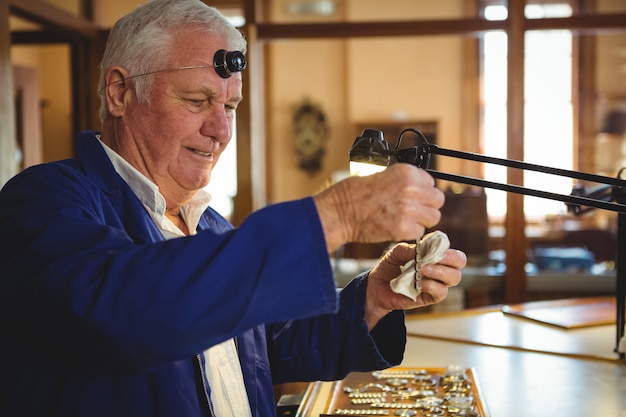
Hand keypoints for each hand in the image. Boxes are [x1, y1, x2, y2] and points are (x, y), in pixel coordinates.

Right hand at [314, 164, 443, 252]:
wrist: (339, 211)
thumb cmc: (354, 194)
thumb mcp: (382, 175)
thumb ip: (403, 182)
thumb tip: (419, 190)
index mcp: (406, 172)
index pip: (431, 183)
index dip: (422, 192)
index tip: (413, 197)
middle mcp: (410, 188)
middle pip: (437, 200)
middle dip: (426, 206)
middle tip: (413, 211)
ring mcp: (409, 209)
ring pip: (433, 217)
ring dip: (421, 220)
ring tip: (404, 220)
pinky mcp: (403, 228)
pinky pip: (420, 232)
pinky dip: (410, 233)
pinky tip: (396, 227)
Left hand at [364, 242, 465, 328]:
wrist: (376, 287)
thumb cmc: (389, 267)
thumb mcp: (396, 253)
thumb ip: (409, 249)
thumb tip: (422, 249)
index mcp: (434, 256)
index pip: (452, 250)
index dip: (447, 248)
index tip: (434, 247)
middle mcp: (439, 269)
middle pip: (460, 263)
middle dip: (450, 258)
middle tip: (435, 257)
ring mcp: (435, 283)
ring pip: (454, 277)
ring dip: (440, 271)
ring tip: (422, 269)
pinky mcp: (429, 297)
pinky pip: (441, 292)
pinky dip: (432, 285)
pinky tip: (420, 283)